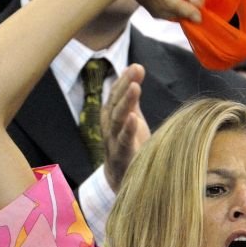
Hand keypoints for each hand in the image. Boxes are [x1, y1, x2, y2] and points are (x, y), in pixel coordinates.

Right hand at [101, 63, 150, 191]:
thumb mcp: (132, 118)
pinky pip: (123, 141)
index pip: (116, 94)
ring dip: (125, 102)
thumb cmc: (129, 145)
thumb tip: (136, 67)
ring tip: (135, 87)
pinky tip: (133, 118)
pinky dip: (127, 129)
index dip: (124, 80)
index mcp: (111, 116)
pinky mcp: (121, 156)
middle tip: (135, 69)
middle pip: (115, 102)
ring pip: (117, 119)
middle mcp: (109, 126)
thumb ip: (133, 97)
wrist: (122, 180)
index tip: (136, 66)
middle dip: (124, 85)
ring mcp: (113, 141)